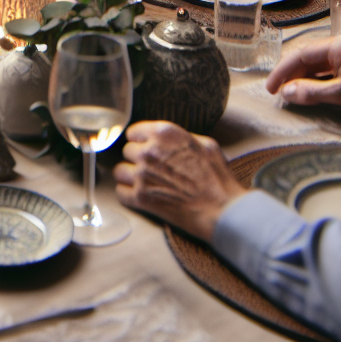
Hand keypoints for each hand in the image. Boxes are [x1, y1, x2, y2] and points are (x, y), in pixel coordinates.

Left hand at [114, 122, 245, 242]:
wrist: (221, 209)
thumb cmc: (217, 177)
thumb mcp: (206, 144)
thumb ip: (181, 137)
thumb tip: (168, 140)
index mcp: (164, 133)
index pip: (134, 132)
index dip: (141, 141)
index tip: (147, 148)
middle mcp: (149, 151)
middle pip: (127, 151)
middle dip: (138, 159)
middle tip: (152, 169)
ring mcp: (142, 175)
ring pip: (119, 171)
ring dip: (130, 176)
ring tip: (144, 182)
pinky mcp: (140, 198)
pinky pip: (120, 192)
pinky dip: (129, 195)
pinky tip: (141, 196)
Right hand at [263, 33, 340, 116]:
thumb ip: (313, 92)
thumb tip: (287, 92)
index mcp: (338, 45)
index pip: (300, 54)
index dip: (282, 72)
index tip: (271, 87)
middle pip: (307, 56)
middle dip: (290, 74)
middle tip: (278, 92)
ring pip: (317, 63)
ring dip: (302, 78)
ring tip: (290, 93)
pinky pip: (328, 68)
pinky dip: (316, 79)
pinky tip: (310, 90)